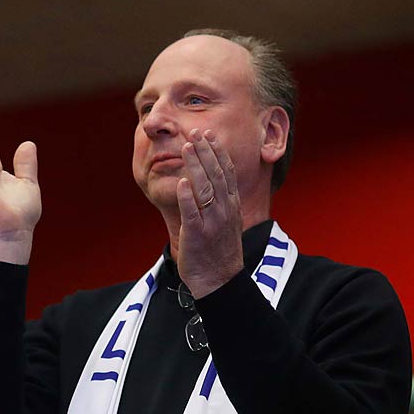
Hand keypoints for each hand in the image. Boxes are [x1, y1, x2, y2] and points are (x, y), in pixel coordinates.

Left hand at [175, 129, 243, 297]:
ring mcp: (212, 222)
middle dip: (206, 151)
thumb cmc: (218, 251)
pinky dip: (187, 197)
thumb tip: (211, 180)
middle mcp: (224, 210)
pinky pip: (193, 212)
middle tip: (196, 132)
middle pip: (216, 174)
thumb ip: (220, 201)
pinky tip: (181, 182)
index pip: (226, 172)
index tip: (209, 134)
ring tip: (186, 147)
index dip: (218, 151)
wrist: (219, 281)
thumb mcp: (225, 221)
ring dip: (196, 166)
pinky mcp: (198, 234)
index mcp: (231, 205)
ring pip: (205, 189)